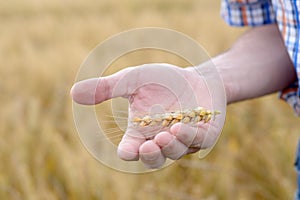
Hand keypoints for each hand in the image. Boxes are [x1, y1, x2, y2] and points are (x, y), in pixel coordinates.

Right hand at [71, 63, 224, 167]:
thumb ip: (106, 88)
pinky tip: (183, 127)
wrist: (194, 77)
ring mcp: (182, 140)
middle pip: (152, 160)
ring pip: (174, 153)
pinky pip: (197, 142)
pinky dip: (190, 137)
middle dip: (150, 157)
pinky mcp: (203, 135)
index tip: (127, 149)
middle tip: (148, 147)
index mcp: (141, 132)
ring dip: (170, 146)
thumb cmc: (161, 80)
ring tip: (167, 133)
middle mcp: (159, 140)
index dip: (127, 153)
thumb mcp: (132, 80)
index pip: (130, 150)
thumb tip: (73, 92)